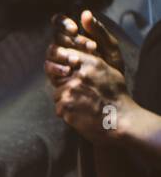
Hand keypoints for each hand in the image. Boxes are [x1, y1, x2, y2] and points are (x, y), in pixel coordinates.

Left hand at [46, 13, 132, 144]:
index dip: (63, 64)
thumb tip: (75, 59)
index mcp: (92, 64)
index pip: (67, 56)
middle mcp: (79, 75)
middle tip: (79, 97)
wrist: (119, 120)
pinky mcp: (65, 106)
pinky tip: (80, 116)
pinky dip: (66, 113)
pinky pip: (58, 109)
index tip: (66, 72)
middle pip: (59, 78)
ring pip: (57, 94)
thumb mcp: (110, 73)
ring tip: (82, 107)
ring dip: (65, 101)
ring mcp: (71, 91)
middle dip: (65, 87)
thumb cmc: (117, 97)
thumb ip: (92, 64)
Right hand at [50, 10, 124, 74]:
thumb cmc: (112, 68)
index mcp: (76, 36)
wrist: (109, 92)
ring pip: (52, 51)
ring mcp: (59, 60)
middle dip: (70, 41)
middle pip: (56, 37)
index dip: (62, 23)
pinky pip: (49, 67)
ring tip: (76, 61)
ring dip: (63, 54)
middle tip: (88, 47)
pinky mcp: (54, 74)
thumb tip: (85, 13)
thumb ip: (99, 31)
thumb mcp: (109, 47)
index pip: (60, 23)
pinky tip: (68, 71)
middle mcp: (65, 46)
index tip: (74, 29)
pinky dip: (57, 67)